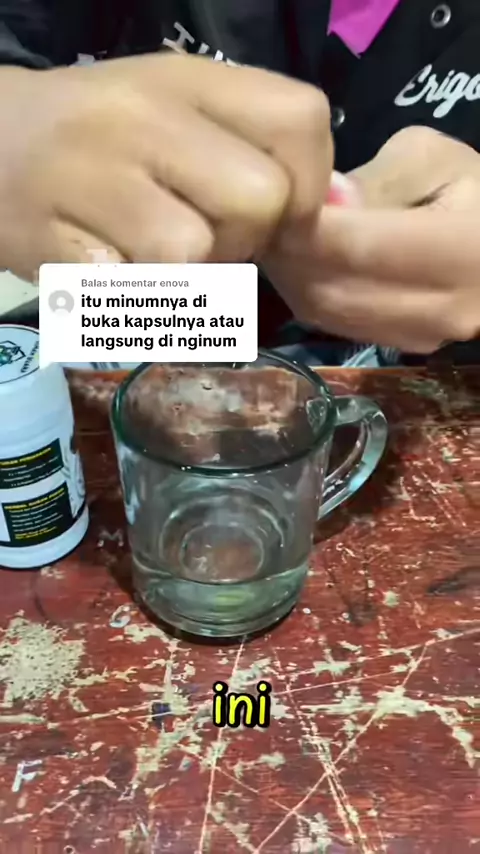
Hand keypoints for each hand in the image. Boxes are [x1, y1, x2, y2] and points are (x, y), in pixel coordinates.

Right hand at [0, 55, 332, 279]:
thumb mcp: (176, 114)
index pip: (300, 120)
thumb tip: (339, 210)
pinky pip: (135, 296)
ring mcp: (90, 177)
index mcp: (183, 80)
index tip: (276, 215)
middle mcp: (140, 117)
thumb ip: (257, 148)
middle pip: (260, 199)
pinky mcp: (53, 244)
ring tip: (150, 257)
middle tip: (204, 240)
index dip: (309, 186)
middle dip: (245, 240)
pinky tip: (112, 275)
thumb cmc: (99, 137)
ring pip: (194, 254)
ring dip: (187, 279)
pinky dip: (136, 304)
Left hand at [264, 127, 479, 352]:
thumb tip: (325, 199)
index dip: (305, 230)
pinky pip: (338, 325)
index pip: (361, 248)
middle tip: (255, 221)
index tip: (268, 203)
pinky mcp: (405, 346)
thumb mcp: (435, 158)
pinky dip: (307, 294)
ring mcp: (424, 336)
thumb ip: (378, 178)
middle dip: (288, 256)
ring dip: (290, 278)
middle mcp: (445, 308)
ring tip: (270, 239)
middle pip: (337, 290)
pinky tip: (293, 264)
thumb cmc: (473, 190)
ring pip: (330, 314)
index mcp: (463, 252)